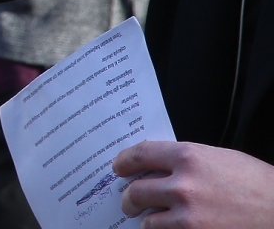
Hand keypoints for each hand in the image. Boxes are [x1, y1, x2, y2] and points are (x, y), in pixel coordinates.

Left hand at [116, 140, 273, 226]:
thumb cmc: (256, 184)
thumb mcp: (219, 159)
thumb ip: (186, 161)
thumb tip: (160, 166)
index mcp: (188, 157)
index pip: (140, 155)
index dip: (124, 162)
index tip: (119, 168)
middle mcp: (183, 185)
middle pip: (137, 190)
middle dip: (129, 198)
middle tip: (129, 201)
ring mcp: (188, 216)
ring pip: (149, 221)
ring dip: (148, 221)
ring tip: (151, 220)